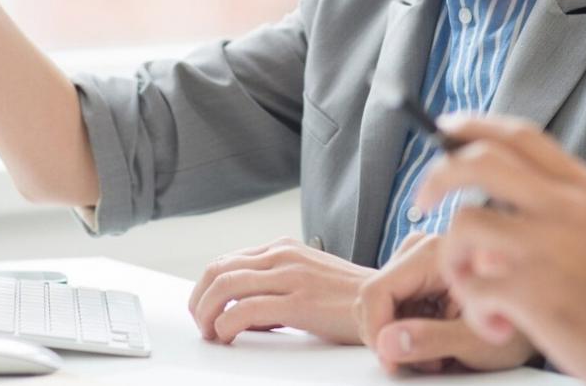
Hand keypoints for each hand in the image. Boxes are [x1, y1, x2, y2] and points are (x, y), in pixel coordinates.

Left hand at [187, 237, 374, 344]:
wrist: (386, 304)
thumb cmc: (350, 298)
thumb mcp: (308, 277)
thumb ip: (276, 283)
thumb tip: (243, 310)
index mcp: (285, 247)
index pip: (227, 260)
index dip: (206, 287)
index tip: (205, 310)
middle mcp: (284, 255)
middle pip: (218, 270)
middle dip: (199, 299)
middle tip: (201, 324)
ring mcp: (291, 276)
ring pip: (224, 286)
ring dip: (207, 313)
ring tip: (210, 333)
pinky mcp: (298, 302)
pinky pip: (244, 310)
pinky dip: (225, 326)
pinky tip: (227, 337)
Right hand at [357, 231, 538, 373]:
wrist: (545, 317)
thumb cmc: (518, 329)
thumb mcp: (476, 343)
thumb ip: (430, 341)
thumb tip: (386, 344)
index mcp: (442, 254)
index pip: (379, 290)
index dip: (376, 331)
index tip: (390, 363)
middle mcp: (429, 247)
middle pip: (379, 294)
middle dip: (391, 333)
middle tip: (422, 362)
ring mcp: (424, 256)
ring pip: (385, 299)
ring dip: (401, 332)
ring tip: (437, 352)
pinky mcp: (425, 270)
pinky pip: (398, 301)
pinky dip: (409, 325)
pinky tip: (437, 337)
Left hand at [416, 115, 585, 385]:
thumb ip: (563, 202)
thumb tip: (505, 191)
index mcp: (585, 188)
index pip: (520, 135)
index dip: (474, 126)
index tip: (446, 129)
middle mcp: (566, 207)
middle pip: (480, 161)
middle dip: (438, 175)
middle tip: (421, 201)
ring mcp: (547, 246)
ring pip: (464, 224)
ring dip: (455, 260)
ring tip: (475, 290)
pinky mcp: (532, 290)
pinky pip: (474, 287)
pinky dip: (476, 311)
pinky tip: (498, 326)